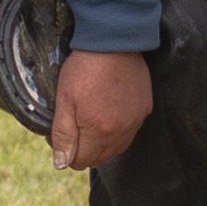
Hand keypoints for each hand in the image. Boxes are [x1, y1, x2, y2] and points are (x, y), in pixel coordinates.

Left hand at [49, 49, 152, 170]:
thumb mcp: (64, 100)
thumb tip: (62, 163)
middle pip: (99, 159)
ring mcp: (136, 121)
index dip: (66, 152)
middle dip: (84, 148)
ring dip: (102, 141)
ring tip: (92, 117)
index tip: (61, 133)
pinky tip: (110, 111)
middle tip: (75, 123)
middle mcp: (121, 131)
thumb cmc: (85, 69)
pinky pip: (130, 131)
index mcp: (99, 131)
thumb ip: (63, 135)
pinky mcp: (145, 109)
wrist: (113, 42)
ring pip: (116, 148)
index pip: (80, 162)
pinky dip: (119, 129)